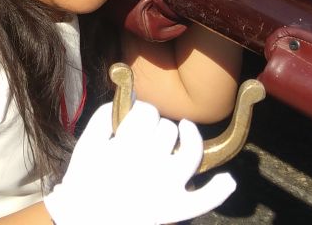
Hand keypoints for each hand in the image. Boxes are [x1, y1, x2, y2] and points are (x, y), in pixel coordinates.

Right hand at [43, 101, 235, 224]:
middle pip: (168, 128)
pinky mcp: (176, 209)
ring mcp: (168, 185)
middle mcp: (152, 161)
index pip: (147, 111)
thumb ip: (103, 118)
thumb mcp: (86, 146)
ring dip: (188, 138)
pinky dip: (219, 190)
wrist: (86, 219)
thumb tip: (126, 99)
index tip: (135, 120)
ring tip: (183, 133)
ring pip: (190, 150)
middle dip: (158, 127)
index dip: (141, 112)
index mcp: (129, 144)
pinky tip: (226, 179)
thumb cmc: (85, 182)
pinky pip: (205, 199)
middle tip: (146, 137)